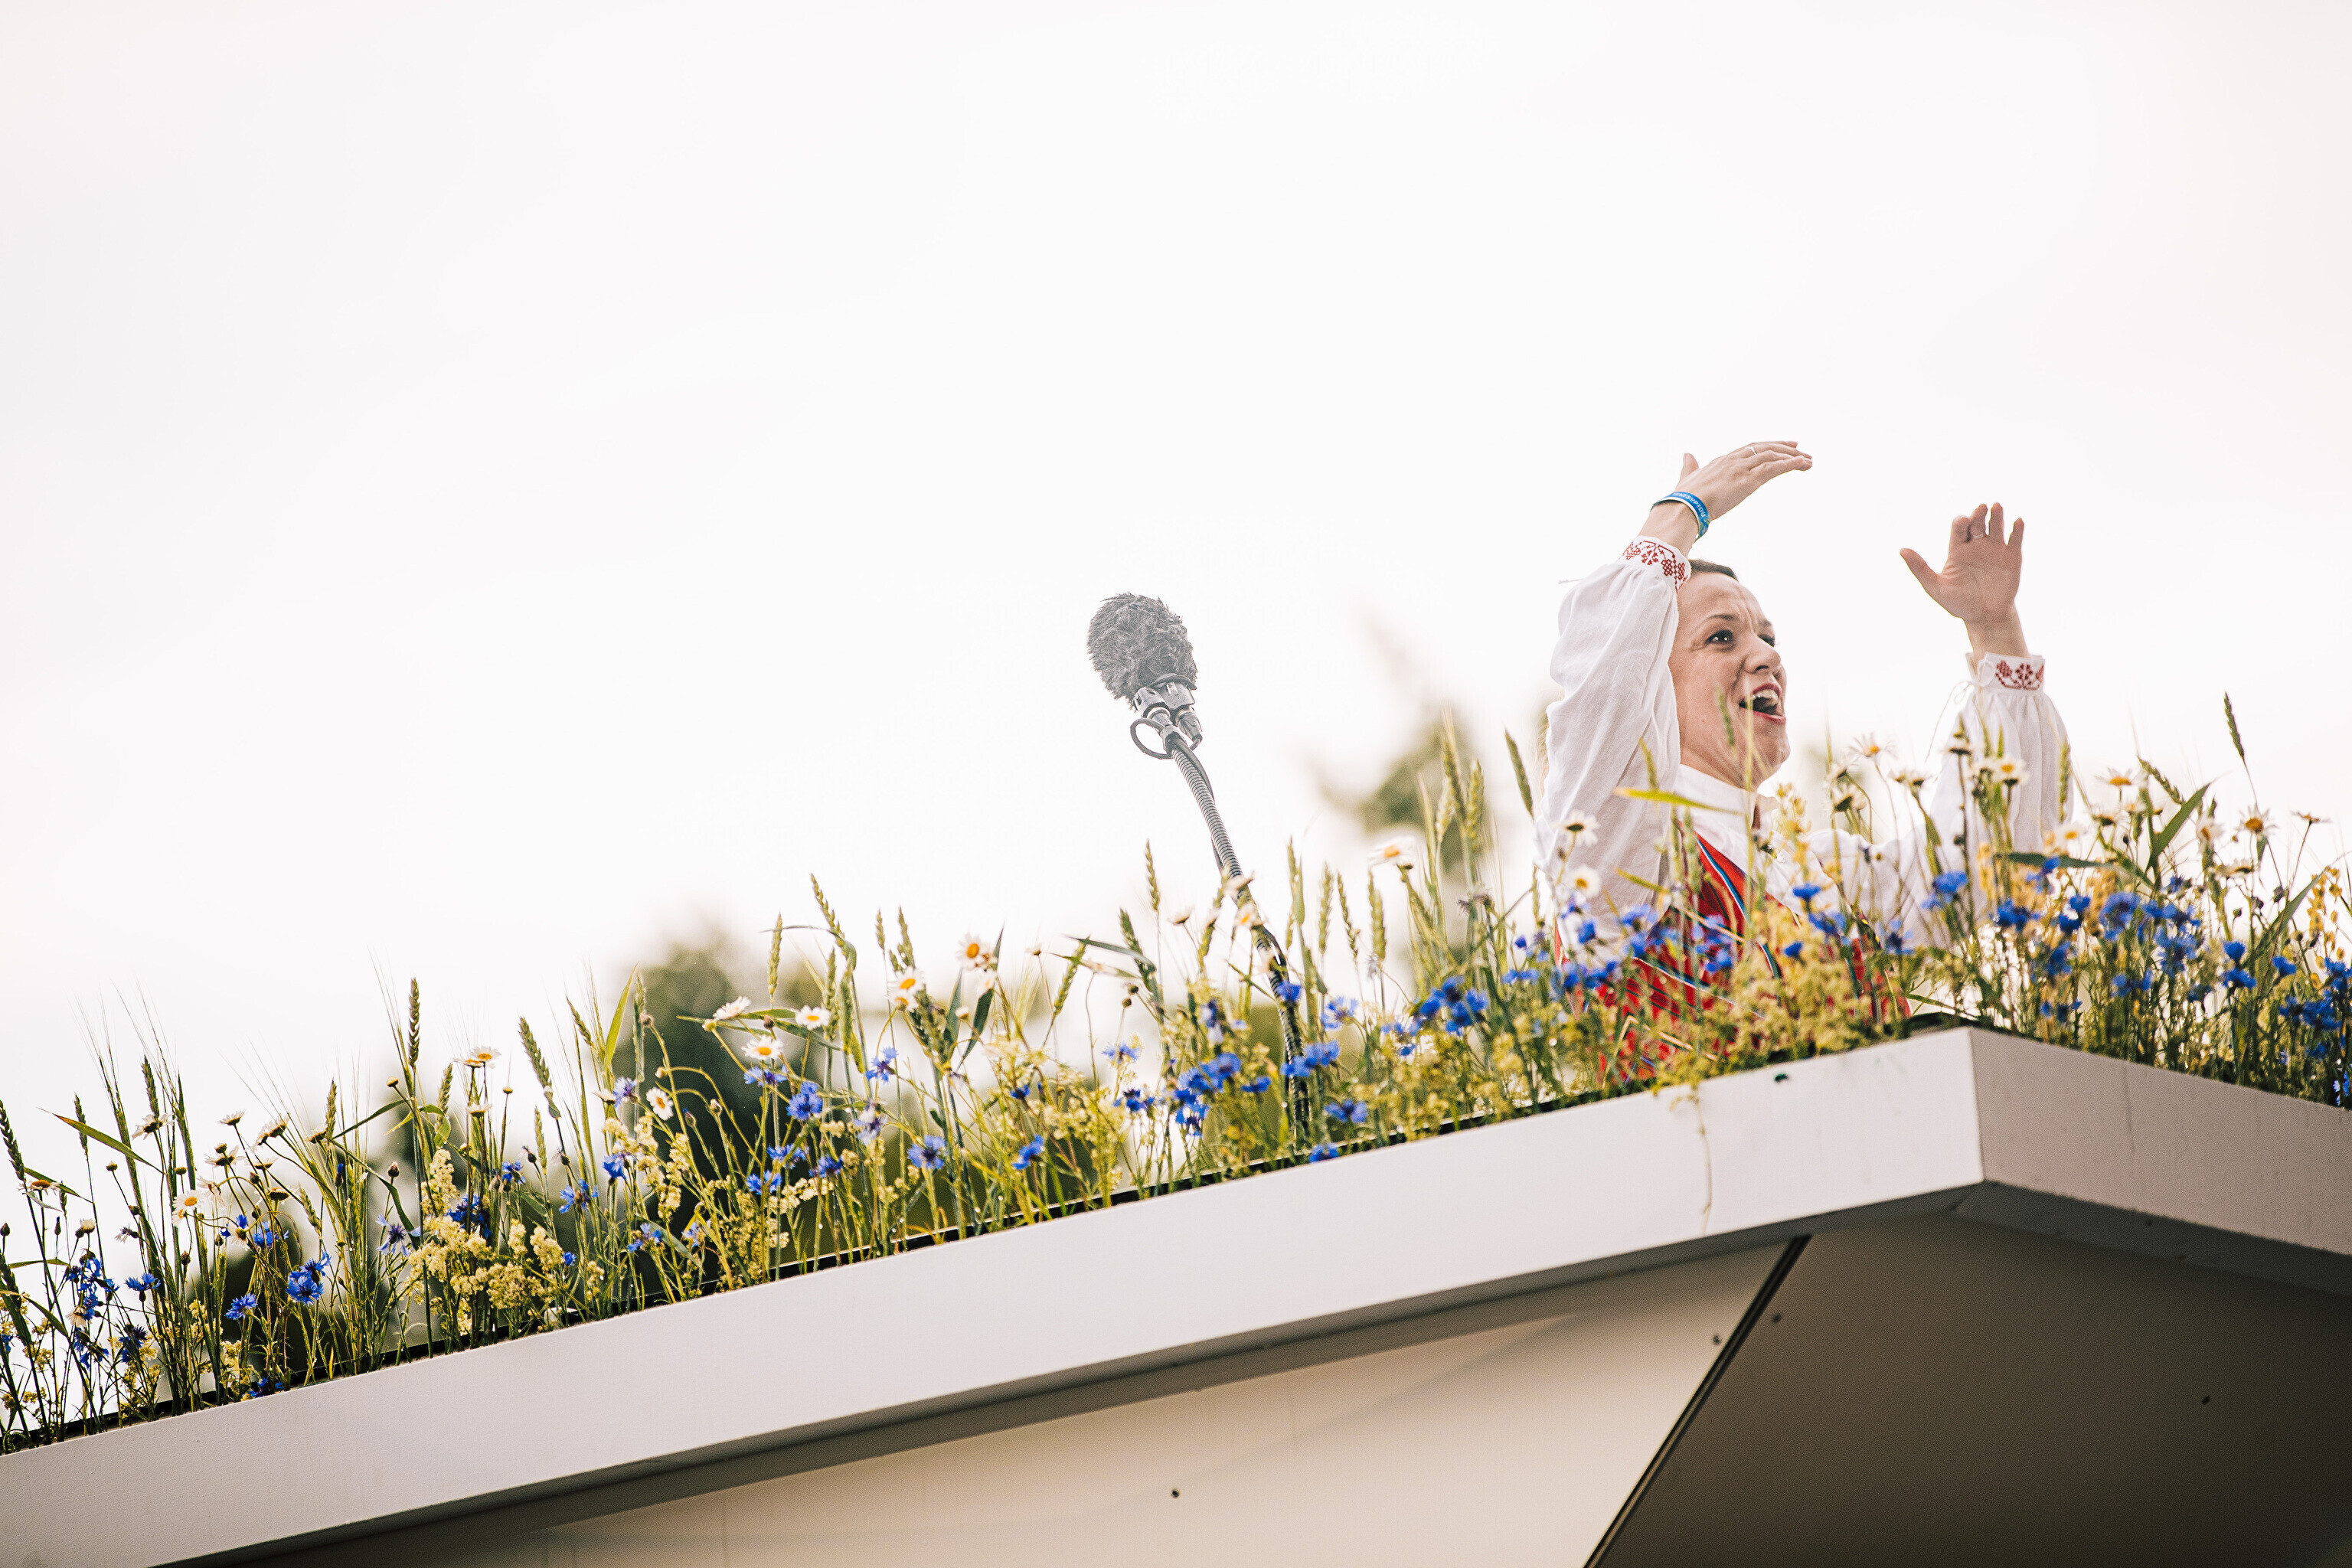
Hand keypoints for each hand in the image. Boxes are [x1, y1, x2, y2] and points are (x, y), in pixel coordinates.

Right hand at [1639, 441, 1810, 550]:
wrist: (1684, 507)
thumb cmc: (1682, 498)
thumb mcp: (1686, 478)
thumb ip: (1689, 466)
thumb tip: (1687, 454)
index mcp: (1721, 460)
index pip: (1749, 448)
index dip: (1767, 446)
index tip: (1782, 447)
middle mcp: (1733, 460)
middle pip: (1764, 448)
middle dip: (1784, 448)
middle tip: (1800, 450)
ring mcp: (1741, 469)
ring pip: (1772, 456)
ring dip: (1793, 458)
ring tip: (1808, 462)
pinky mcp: (1748, 480)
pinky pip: (1773, 468)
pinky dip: (1789, 464)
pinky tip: (1802, 464)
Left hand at [1900, 503, 2028, 655]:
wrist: (1985, 617)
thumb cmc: (1958, 603)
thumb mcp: (1935, 587)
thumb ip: (1919, 569)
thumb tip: (1901, 550)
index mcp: (1958, 550)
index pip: (1958, 529)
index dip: (1960, 522)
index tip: (1962, 520)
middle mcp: (1976, 546)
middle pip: (1977, 524)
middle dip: (1978, 515)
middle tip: (1981, 507)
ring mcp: (1995, 550)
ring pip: (1996, 528)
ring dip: (1997, 517)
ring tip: (1997, 506)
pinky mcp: (2012, 557)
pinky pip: (2014, 540)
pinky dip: (2017, 531)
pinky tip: (2018, 521)